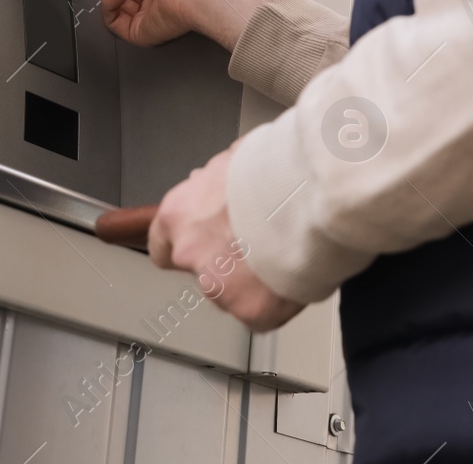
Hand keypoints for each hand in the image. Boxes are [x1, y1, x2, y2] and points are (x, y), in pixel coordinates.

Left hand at [148, 147, 303, 332]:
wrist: (311, 195)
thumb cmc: (277, 172)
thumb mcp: (234, 161)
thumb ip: (218, 184)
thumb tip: (220, 184)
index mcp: (179, 214)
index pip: (162, 243)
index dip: (187, 242)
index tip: (202, 243)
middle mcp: (190, 253)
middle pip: (201, 269)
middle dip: (226, 262)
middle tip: (257, 242)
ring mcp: (217, 287)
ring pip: (231, 293)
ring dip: (252, 281)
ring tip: (282, 251)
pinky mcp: (249, 310)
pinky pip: (261, 311)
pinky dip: (276, 299)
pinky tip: (291, 272)